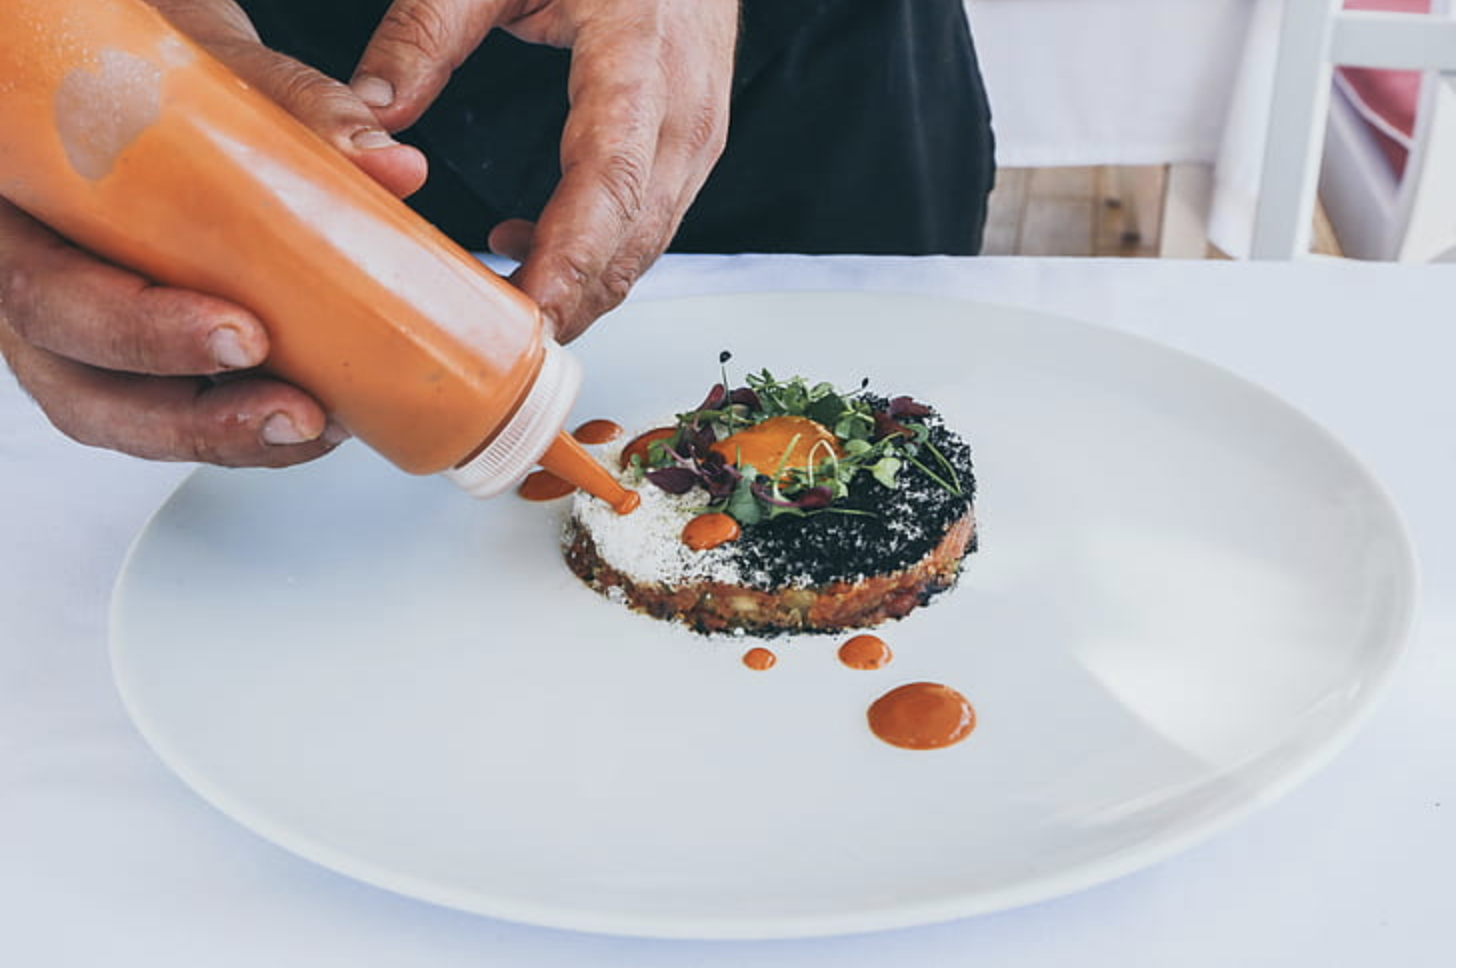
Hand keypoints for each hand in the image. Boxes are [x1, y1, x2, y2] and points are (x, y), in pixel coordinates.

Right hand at [0, 0, 429, 466]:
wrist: (155, 85)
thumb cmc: (159, 77)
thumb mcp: (214, 71)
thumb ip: (291, 108)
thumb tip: (387, 166)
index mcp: (18, 197)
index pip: (43, 286)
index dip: (140, 329)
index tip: (245, 337)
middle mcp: (26, 268)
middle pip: (77, 376)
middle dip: (196, 410)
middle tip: (297, 409)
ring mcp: (70, 321)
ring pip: (116, 413)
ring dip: (224, 436)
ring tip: (316, 426)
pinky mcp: (127, 354)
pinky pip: (162, 412)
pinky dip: (239, 426)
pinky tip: (311, 421)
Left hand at [350, 0, 739, 341]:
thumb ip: (427, 31)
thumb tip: (372, 118)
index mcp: (638, 58)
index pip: (609, 184)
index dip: (571, 261)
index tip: (528, 316)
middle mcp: (683, 110)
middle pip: (635, 238)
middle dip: (573, 303)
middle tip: (503, 352)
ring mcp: (697, 134)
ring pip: (647, 245)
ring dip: (582, 289)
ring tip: (505, 313)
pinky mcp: (692, 147)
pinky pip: (649, 224)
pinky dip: (596, 257)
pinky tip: (532, 249)